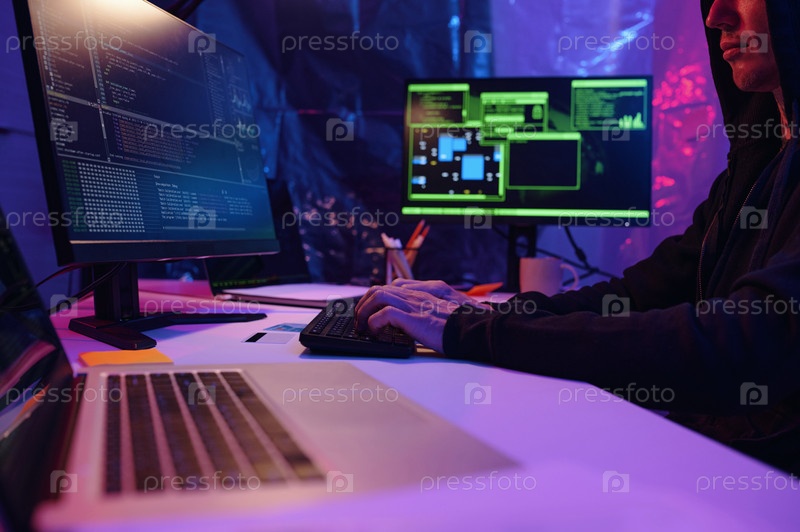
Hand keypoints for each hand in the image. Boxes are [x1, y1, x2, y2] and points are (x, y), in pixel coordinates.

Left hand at [354, 279, 492, 352]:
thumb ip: (436, 307)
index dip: (379, 297)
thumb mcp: (450, 310)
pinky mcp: (412, 317)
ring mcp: (414, 303)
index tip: (373, 310)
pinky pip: (384, 314)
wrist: (474, 329)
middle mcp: (417, 294)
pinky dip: (375, 322)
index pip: (395, 285)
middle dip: (365, 303)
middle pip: (380, 288)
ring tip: (363, 326)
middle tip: (361, 320)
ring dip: (365, 311)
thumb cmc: (466, 324)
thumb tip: (425, 319)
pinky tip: (376, 332)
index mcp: (426, 291)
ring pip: (378, 296)